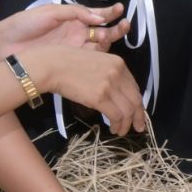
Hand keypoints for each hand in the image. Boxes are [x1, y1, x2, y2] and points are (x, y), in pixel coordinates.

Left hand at [0, 1, 126, 54]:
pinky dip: (99, 56)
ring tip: (109, 35)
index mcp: (73, 18)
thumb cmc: (26, 24)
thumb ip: (76, 13)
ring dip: (109, 40)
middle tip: (124, 25)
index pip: (96, 14)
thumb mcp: (51, 12)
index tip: (120, 9)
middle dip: (116, 28)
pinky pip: (90, 59)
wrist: (6, 45)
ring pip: (100, 46)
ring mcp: (75, 48)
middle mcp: (77, 33)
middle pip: (103, 31)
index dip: (109, 12)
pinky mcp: (70, 61)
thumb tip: (100, 18)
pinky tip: (102, 51)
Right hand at [24, 47, 146, 134]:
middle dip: (139, 116)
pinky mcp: (99, 98)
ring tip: (121, 131)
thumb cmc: (67, 62)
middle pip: (136, 100)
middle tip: (138, 127)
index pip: (134, 87)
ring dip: (127, 124)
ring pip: (128, 110)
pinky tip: (113, 129)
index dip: (137, 103)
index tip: (138, 112)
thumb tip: (114, 91)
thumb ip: (108, 73)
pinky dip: (117, 125)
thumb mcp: (95, 61)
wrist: (52, 66)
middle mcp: (118, 74)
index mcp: (118, 63)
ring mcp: (109, 86)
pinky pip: (116, 115)